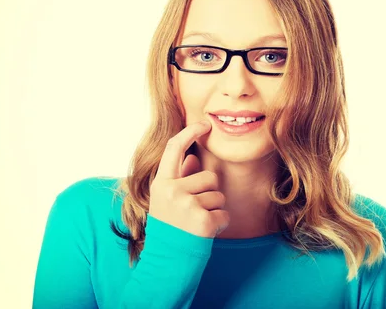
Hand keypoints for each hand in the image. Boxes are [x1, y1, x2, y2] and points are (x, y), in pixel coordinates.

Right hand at [148, 120, 229, 238]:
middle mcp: (172, 190)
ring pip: (219, 195)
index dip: (190, 132)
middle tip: (194, 211)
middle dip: (209, 192)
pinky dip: (219, 224)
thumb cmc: (169, 228)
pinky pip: (224, 213)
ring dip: (214, 209)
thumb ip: (180, 178)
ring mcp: (187, 205)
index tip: (204, 124)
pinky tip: (205, 232)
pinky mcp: (202, 221)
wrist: (166, 262)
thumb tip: (192, 156)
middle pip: (209, 176)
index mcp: (161, 182)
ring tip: (197, 222)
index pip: (174, 148)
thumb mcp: (167, 201)